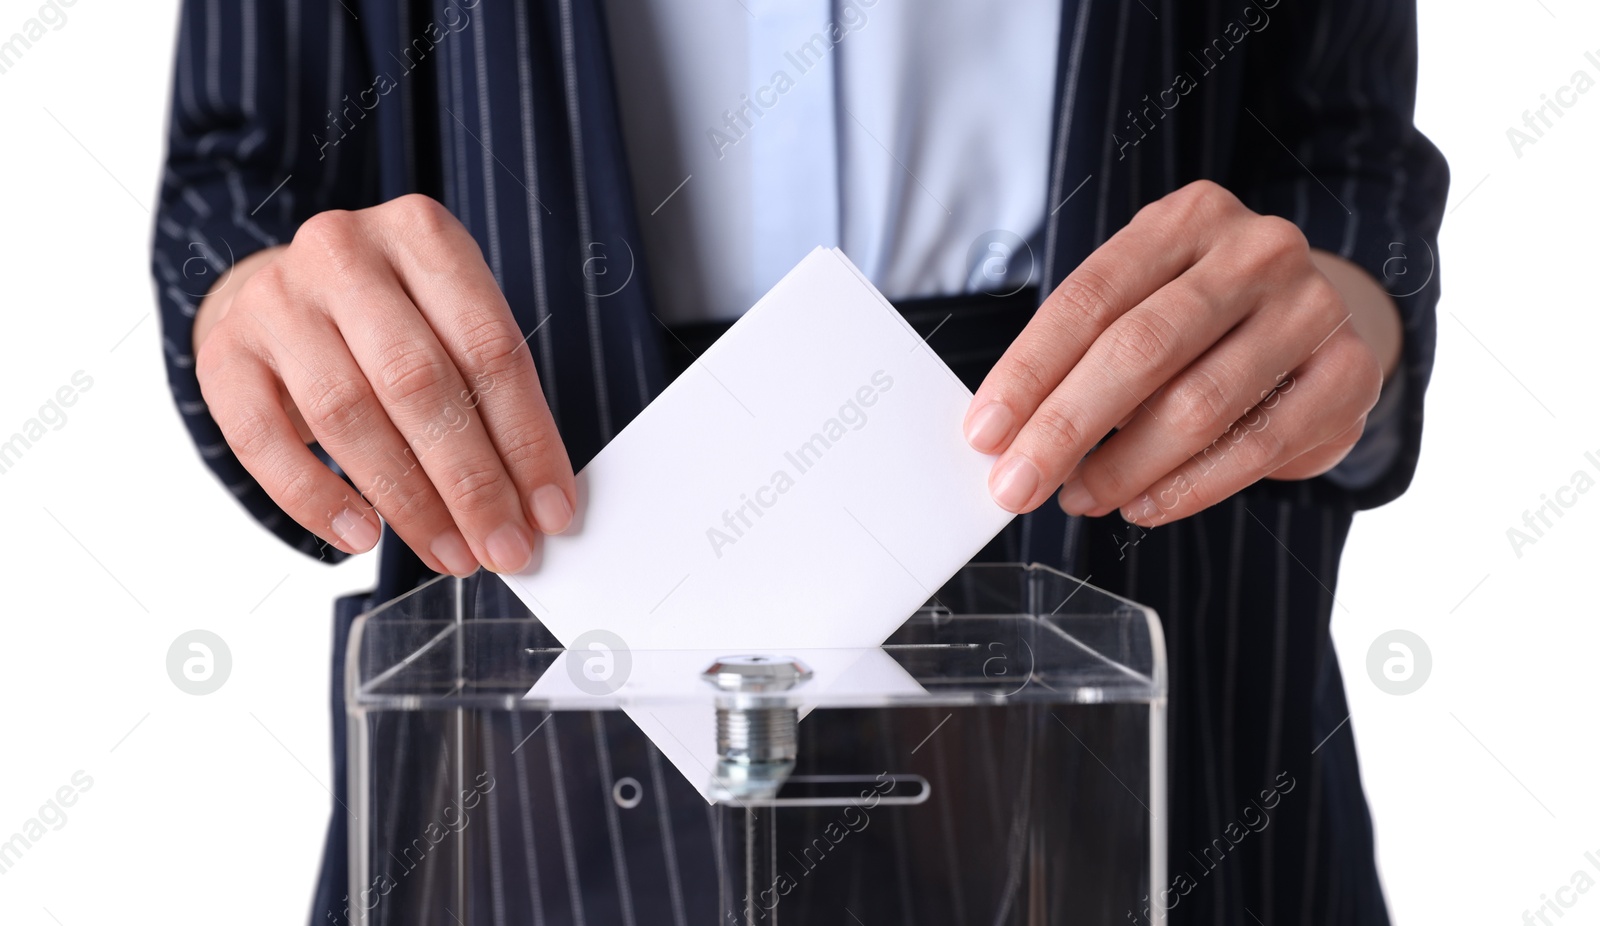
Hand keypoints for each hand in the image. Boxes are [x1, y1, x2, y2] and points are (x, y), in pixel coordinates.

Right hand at [194, 194, 574, 574]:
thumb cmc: (392, 317)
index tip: (550, 510)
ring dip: (408, 501)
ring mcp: (276, 300)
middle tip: (503, 548)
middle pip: (419, 382)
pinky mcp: (224, 353)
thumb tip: (534, 500)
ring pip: (348, 414)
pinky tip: (362, 536)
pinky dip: (316, 499)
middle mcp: (343, 253)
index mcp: (421, 234)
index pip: (490, 348)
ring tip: (450, 552)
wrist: (286, 291)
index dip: (526, 439)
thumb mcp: (451, 320)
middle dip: (472, 482)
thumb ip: (492, 393)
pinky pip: (264, 441)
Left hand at [964, 180, 1392, 525]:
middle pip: (1140, 349)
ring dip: (1123, 467)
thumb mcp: (1142, 306)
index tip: (984, 433)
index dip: (1029, 371)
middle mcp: (1256, 251)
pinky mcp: (1349, 374)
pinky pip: (1256, 446)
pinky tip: (1143, 505)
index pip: (1090, 298)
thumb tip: (1007, 436)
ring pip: (1197, 405)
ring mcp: (1312, 308)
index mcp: (1187, 220)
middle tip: (1015, 486)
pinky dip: (1187, 488)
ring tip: (1079, 496)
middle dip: (1064, 428)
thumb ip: (1083, 354)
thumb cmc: (1202, 321)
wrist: (1318, 324)